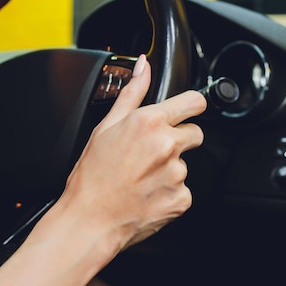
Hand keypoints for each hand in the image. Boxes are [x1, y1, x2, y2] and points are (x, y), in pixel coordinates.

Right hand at [59, 54, 205, 252]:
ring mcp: (176, 174)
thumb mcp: (106, 126)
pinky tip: (147, 193)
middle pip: (195, 132)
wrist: (90, 219)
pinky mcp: (182, 199)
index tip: (186, 111)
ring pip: (186, 163)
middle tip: (151, 152)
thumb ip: (132, 92)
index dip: (191, 106)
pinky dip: (169, 192)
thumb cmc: (92, 175)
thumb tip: (144, 66)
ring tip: (142, 177)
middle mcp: (167, 145)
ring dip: (170, 168)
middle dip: (179, 138)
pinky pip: (184, 190)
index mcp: (149, 122)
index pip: (194, 102)